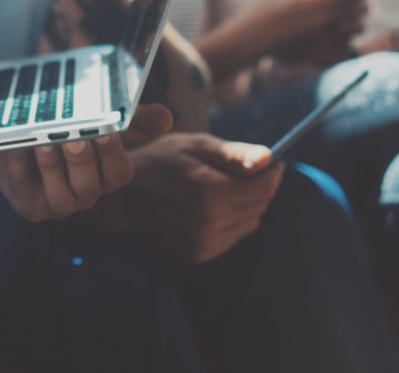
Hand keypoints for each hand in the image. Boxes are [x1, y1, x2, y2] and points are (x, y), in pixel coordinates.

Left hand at [0, 104, 173, 221]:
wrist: (18, 139)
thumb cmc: (66, 129)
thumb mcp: (99, 118)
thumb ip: (131, 116)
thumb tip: (166, 119)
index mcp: (107, 177)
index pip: (119, 174)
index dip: (112, 154)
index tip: (106, 132)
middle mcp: (86, 195)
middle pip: (89, 185)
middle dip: (81, 162)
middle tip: (73, 139)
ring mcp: (57, 204)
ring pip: (59, 194)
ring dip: (51, 168)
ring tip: (42, 142)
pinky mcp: (29, 207)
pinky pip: (24, 190)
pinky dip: (18, 167)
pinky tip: (14, 146)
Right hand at [122, 134, 282, 262]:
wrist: (127, 194)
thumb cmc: (163, 161)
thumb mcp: (197, 146)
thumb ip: (235, 154)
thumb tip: (268, 158)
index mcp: (209, 191)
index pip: (265, 186)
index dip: (271, 171)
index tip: (266, 160)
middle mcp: (208, 222)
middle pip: (260, 204)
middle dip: (257, 186)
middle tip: (234, 171)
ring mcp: (203, 241)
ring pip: (251, 221)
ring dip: (244, 204)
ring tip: (217, 188)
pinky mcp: (200, 253)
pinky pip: (234, 234)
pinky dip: (230, 219)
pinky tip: (209, 207)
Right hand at [200, 0, 382, 79]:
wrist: (242, 45)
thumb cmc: (259, 16)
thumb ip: (312, 0)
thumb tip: (331, 5)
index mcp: (314, 0)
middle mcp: (323, 20)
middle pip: (361, 8)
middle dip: (364, 3)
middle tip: (367, 0)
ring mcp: (322, 41)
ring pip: (355, 30)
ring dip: (354, 24)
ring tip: (351, 20)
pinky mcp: (319, 58)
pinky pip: (344, 50)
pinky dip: (343, 45)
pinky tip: (336, 42)